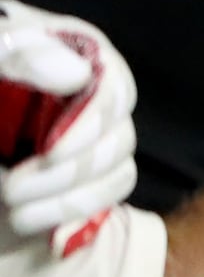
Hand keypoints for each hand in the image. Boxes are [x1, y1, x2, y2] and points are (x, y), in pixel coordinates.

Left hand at [0, 0, 134, 252]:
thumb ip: (18, 59)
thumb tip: (75, 74)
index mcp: (67, 54)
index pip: (112, 84)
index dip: (90, 122)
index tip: (51, 153)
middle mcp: (90, 94)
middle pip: (119, 136)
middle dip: (69, 172)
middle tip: (11, 190)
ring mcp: (92, 138)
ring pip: (119, 172)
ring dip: (69, 200)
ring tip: (15, 212)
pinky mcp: (88, 176)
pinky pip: (108, 196)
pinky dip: (75, 214)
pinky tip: (34, 223)